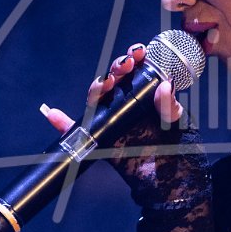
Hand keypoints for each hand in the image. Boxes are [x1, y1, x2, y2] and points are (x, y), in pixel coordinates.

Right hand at [39, 43, 183, 134]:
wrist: (169, 179)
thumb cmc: (175, 147)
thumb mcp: (177, 123)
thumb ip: (170, 106)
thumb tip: (165, 86)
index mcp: (144, 96)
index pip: (134, 71)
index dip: (133, 57)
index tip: (139, 53)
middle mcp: (125, 105)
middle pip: (113, 79)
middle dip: (117, 67)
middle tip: (127, 66)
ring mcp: (112, 121)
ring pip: (97, 98)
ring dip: (98, 86)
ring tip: (106, 84)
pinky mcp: (102, 139)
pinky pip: (78, 132)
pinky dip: (63, 123)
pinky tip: (53, 115)